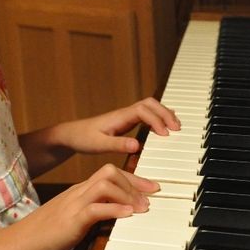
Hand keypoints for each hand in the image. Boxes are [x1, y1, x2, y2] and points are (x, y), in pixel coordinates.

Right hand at [9, 163, 158, 249]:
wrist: (18, 245)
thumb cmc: (44, 237)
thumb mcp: (73, 222)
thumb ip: (91, 216)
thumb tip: (114, 219)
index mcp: (78, 192)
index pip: (109, 174)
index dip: (133, 179)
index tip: (151, 189)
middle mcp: (77, 193)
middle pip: (109, 172)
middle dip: (135, 182)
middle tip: (152, 197)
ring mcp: (73, 205)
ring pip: (104, 184)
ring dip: (127, 194)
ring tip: (141, 208)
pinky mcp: (70, 221)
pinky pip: (95, 208)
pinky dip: (114, 209)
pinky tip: (127, 215)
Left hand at [60, 97, 179, 155]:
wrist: (71, 134)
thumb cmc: (83, 138)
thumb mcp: (99, 144)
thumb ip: (118, 145)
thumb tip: (137, 145)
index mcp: (120, 117)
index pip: (143, 111)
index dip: (156, 120)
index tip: (166, 134)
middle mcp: (125, 113)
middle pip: (150, 104)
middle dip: (166, 113)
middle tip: (178, 128)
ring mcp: (126, 116)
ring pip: (150, 107)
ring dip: (164, 114)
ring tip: (176, 127)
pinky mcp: (126, 122)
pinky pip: (146, 115)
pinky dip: (158, 118)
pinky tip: (164, 126)